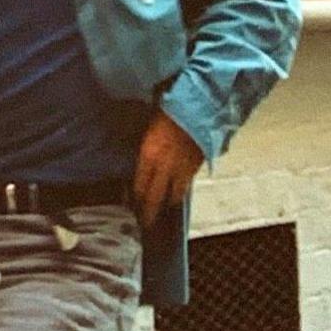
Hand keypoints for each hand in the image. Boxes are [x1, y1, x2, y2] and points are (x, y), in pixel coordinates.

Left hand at [133, 109, 203, 228]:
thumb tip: (138, 161)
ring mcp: (182, 169)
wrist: (200, 105)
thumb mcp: (148, 125)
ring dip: (166, 205)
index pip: (139, 187)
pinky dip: (180, 192)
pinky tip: (177, 195)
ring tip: (162, 212)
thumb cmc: (171, 110)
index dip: (134, 200)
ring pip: (173, 195)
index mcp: (149, 156)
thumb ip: (143, 147)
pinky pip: (186, 185)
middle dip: (149, 213)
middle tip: (145, 225)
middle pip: (154, 197)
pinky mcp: (197, 166)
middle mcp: (164, 167)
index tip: (129, 208)